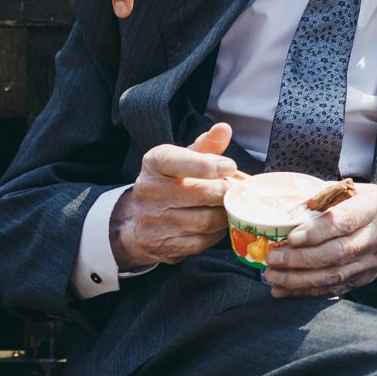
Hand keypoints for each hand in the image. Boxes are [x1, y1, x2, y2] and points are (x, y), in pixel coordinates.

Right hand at [110, 123, 237, 269]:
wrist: (138, 220)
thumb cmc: (170, 182)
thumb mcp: (183, 159)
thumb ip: (206, 145)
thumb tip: (224, 129)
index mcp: (154, 164)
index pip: (178, 161)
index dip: (207, 165)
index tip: (229, 167)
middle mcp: (149, 192)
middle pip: (201, 194)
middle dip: (226, 192)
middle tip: (237, 190)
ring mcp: (154, 222)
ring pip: (206, 220)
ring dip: (225, 213)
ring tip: (229, 205)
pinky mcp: (164, 246)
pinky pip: (203, 241)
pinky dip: (217, 233)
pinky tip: (217, 223)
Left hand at [261, 187, 376, 298]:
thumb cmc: (375, 207)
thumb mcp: (359, 190)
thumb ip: (328, 195)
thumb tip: (292, 205)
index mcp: (372, 209)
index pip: (344, 222)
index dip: (317, 231)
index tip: (291, 236)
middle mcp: (373, 238)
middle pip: (336, 253)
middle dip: (300, 259)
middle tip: (273, 258)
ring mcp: (369, 263)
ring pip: (333, 275)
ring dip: (299, 279)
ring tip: (272, 275)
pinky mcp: (362, 279)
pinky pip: (332, 289)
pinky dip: (305, 292)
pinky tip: (283, 290)